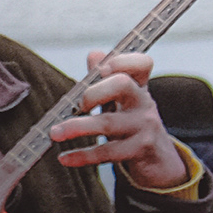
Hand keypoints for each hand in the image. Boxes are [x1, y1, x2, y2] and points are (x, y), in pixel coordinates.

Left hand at [48, 50, 193, 189]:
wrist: (157, 158)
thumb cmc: (131, 123)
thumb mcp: (121, 101)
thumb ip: (104, 79)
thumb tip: (94, 54)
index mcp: (138, 86)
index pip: (141, 63)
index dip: (123, 60)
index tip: (102, 67)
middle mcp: (143, 102)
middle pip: (121, 84)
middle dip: (94, 91)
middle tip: (78, 104)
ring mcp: (143, 126)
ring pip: (108, 123)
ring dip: (77, 127)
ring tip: (55, 133)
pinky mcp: (138, 150)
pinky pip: (107, 152)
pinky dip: (82, 156)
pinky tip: (64, 158)